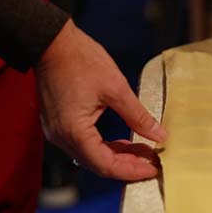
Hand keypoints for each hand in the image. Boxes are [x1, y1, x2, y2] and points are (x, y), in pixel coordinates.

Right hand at [35, 19, 166, 180]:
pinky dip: (106, 147)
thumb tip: (160, 136)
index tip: (154, 169)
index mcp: (74, 131)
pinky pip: (85, 145)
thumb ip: (138, 116)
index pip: (106, 165)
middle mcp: (62, 138)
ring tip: (145, 152)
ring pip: (93, 156)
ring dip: (119, 157)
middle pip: (99, 165)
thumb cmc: (81, 60)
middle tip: (154, 162)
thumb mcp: (116, 88)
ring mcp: (58, 132)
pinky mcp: (59, 125)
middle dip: (128, 166)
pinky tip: (126, 142)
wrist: (51, 42)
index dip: (133, 170)